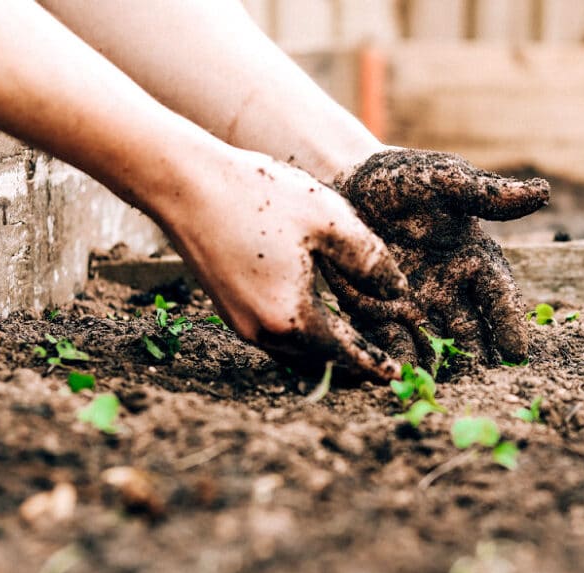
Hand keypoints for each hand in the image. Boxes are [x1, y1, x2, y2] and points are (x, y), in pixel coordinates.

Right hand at [156, 147, 407, 380]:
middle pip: (318, 362)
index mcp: (292, 317)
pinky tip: (316, 322)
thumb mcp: (329, 219)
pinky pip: (275, 338)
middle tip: (381, 367)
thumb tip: (398, 292)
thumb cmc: (260, 195)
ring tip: (355, 349)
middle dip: (351, 367)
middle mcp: (263, 332)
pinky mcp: (228, 309)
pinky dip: (302, 339)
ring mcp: (241, 323)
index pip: (345, 353)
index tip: (397, 376)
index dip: (374, 364)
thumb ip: (370, 260)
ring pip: (294, 354)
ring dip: (325, 355)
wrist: (185, 184)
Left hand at [325, 148, 548, 367]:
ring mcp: (417, 306)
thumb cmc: (403, 178)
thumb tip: (542, 192)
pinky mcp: (380, 314)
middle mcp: (451, 290)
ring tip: (446, 392)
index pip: (499, 297)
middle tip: (485, 385)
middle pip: (472, 332)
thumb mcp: (444, 180)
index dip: (509, 323)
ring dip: (442, 368)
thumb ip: (486, 193)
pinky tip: (403, 379)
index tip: (517, 352)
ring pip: (436, 345)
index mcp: (474, 260)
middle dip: (479, 359)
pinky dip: (400, 361)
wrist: (347, 184)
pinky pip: (393, 343)